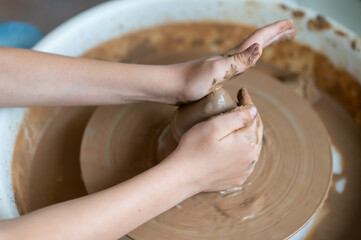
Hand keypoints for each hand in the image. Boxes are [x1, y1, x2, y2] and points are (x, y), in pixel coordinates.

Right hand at [169, 89, 262, 191]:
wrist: (182, 176)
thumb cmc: (194, 148)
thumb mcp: (214, 126)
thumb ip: (237, 116)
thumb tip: (254, 110)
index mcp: (248, 142)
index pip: (253, 117)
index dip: (248, 102)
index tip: (241, 91)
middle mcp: (251, 158)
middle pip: (256, 132)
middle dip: (251, 117)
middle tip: (243, 103)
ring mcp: (245, 170)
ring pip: (253, 147)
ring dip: (249, 133)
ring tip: (242, 122)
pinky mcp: (237, 179)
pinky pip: (245, 161)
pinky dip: (244, 150)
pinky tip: (237, 144)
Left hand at [176, 19, 295, 102]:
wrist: (169, 87)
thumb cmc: (189, 82)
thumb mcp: (215, 72)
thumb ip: (237, 61)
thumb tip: (260, 48)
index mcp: (231, 57)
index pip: (257, 40)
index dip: (274, 32)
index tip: (291, 24)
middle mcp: (228, 59)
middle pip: (256, 42)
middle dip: (274, 35)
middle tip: (290, 29)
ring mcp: (222, 66)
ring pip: (248, 51)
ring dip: (263, 45)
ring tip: (273, 43)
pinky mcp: (216, 76)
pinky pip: (240, 63)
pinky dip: (250, 59)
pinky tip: (247, 62)